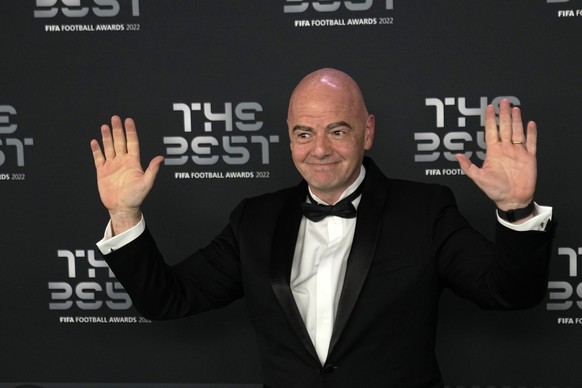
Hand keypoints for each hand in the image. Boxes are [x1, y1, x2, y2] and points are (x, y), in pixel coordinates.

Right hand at [90, 116, 163, 233]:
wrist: (122, 208)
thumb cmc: (136, 197)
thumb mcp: (146, 183)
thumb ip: (152, 170)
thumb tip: (161, 158)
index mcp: (133, 162)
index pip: (132, 143)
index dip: (130, 132)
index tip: (128, 120)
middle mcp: (123, 161)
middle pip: (120, 142)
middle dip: (118, 130)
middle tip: (115, 118)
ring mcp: (112, 166)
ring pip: (109, 147)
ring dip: (107, 137)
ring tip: (105, 126)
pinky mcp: (102, 172)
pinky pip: (99, 158)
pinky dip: (96, 150)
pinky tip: (94, 142)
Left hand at [456, 99, 536, 213]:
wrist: (512, 199)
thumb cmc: (495, 190)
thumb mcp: (478, 178)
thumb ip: (467, 166)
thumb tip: (457, 155)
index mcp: (493, 152)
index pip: (491, 131)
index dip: (490, 119)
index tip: (489, 108)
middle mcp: (505, 149)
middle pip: (505, 128)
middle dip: (504, 115)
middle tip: (504, 102)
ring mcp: (517, 152)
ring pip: (517, 132)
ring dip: (516, 120)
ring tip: (515, 109)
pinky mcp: (529, 158)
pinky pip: (531, 142)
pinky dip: (531, 133)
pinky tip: (530, 124)